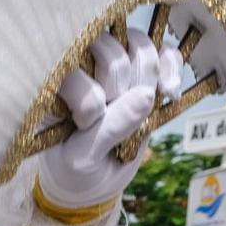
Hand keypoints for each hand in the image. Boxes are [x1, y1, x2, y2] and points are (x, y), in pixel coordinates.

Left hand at [38, 30, 182, 211]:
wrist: (93, 180)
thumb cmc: (75, 170)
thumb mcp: (83, 158)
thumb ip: (109, 128)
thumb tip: (146, 94)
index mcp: (53, 86)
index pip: (74, 70)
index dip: (92, 99)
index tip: (86, 124)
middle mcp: (81, 66)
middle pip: (111, 51)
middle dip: (122, 89)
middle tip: (114, 117)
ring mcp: (113, 63)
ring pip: (138, 44)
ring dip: (146, 78)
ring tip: (140, 107)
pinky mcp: (142, 68)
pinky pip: (164, 49)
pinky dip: (171, 68)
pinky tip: (170, 92)